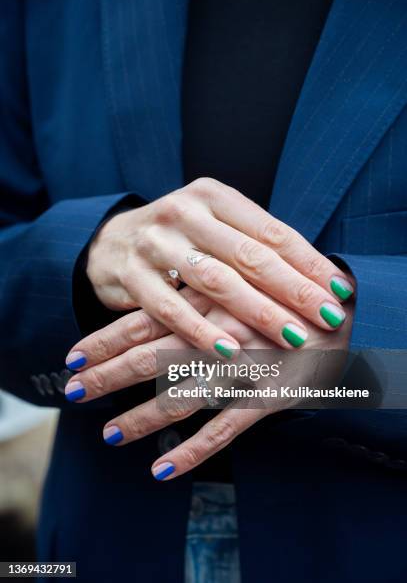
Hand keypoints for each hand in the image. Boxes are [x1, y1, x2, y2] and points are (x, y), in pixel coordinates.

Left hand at [64, 288, 353, 479]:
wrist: (337, 312)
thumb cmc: (280, 293)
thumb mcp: (236, 278)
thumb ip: (196, 290)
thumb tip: (153, 300)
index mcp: (207, 305)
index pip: (142, 323)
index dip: (103, 341)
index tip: (72, 357)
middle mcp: (217, 338)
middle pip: (149, 360)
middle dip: (106, 377)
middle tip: (72, 391)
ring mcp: (240, 371)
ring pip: (179, 401)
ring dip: (139, 419)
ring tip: (108, 434)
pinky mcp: (265, 400)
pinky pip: (223, 431)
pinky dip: (192, 452)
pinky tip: (162, 470)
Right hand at [80, 178, 352, 363]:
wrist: (111, 242)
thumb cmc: (180, 240)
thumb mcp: (215, 229)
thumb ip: (256, 247)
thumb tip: (321, 279)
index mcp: (214, 196)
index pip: (271, 232)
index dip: (309, 262)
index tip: (340, 291)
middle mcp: (186, 212)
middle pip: (249, 255)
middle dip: (294, 290)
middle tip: (328, 317)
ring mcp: (155, 242)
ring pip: (215, 280)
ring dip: (258, 312)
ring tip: (293, 337)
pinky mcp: (131, 274)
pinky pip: (170, 308)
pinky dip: (201, 331)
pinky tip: (229, 350)